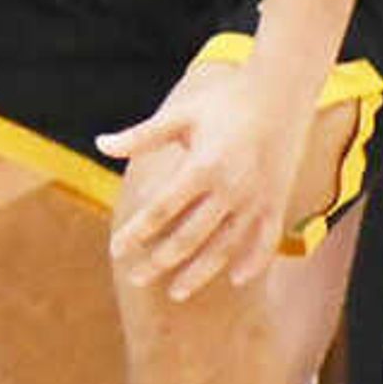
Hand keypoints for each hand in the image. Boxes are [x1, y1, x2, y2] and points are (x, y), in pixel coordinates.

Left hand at [97, 60, 311, 300]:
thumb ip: (141, 136)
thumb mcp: (180, 115)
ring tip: (176, 292)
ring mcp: (257, 199)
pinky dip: (254, 262)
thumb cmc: (225, 101)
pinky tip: (237, 280)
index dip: (137, 233)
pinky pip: (266, 241)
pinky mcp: (277, 201)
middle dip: (159, 261)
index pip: (162, 210)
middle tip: (135, 279)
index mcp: (203, 167)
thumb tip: (100, 144)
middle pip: (189, 237)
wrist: (282, 91)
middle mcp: (231, 189)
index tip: (116, 250)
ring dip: (200, 273)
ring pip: (225, 247)